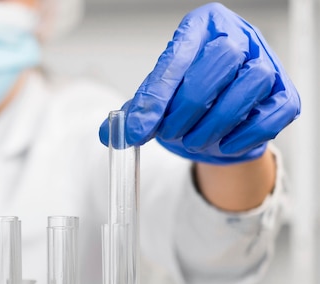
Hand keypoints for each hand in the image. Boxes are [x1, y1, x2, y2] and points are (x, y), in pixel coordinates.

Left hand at [99, 2, 299, 164]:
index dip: (156, 97)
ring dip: (213, 125)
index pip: (178, 56)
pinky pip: (270, 116)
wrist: (222, 119)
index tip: (137, 131)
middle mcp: (240, 36)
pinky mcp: (285, 95)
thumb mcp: (158, 99)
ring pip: (248, 87)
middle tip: (169, 133)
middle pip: (219, 61)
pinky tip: (222, 144)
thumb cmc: (191, 98)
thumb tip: (110, 133)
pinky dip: (241, 137)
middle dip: (187, 108)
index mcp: (202, 27)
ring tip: (193, 140)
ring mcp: (269, 63)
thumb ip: (135, 112)